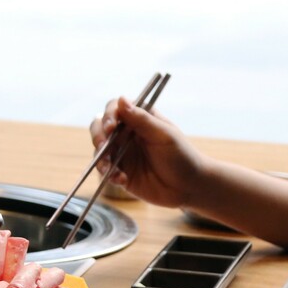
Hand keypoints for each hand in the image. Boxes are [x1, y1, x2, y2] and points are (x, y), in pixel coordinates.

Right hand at [89, 96, 205, 207]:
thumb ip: (142, 119)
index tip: (111, 126)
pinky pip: (106, 171)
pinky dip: (109, 175)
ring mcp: (121, 154)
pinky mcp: (119, 172)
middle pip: (100, 128)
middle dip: (98, 136)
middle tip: (102, 146)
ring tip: (109, 169)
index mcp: (139, 120)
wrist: (189, 187)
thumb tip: (121, 99)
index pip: (115, 109)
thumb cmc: (182, 156)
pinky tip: (121, 180)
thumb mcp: (164, 135)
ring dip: (101, 159)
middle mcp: (126, 135)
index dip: (109, 115)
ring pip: (99, 151)